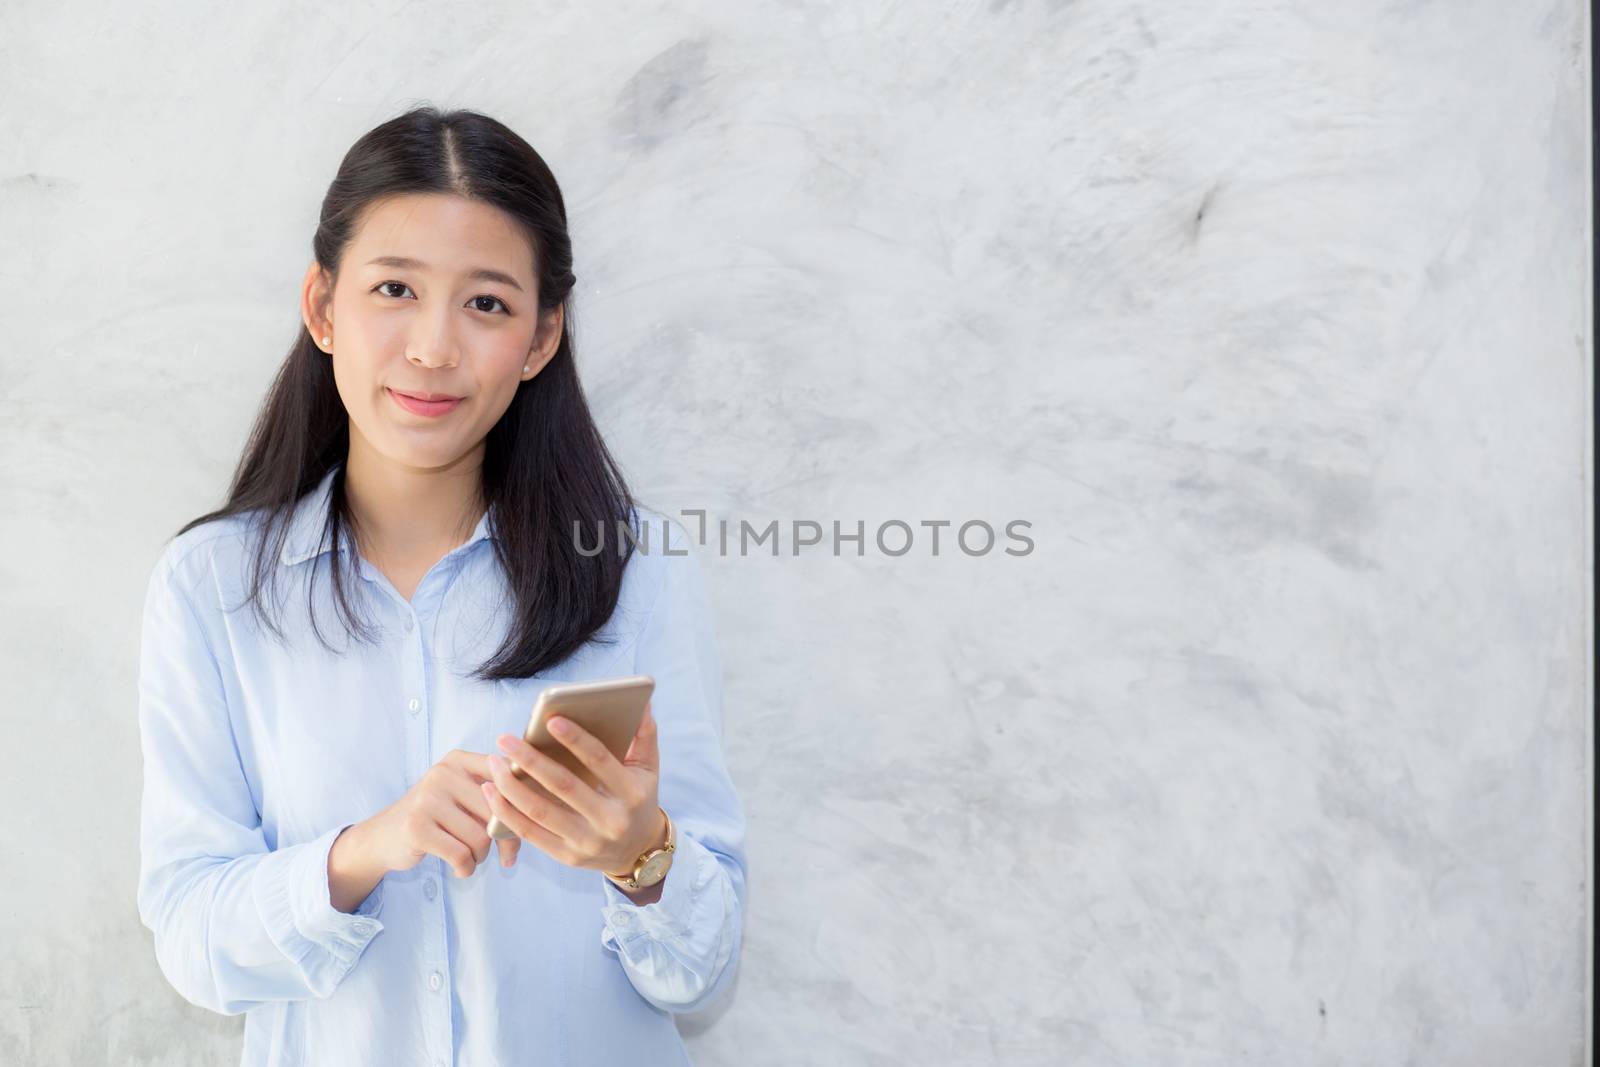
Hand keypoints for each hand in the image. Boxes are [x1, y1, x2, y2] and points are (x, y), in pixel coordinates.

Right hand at [360, 748, 515, 878]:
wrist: (383, 837)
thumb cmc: (436, 819)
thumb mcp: (463, 798)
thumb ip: (497, 799)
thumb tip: (535, 820)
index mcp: (460, 760)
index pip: (507, 776)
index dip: (521, 803)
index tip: (524, 823)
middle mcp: (444, 773)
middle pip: (497, 810)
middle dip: (504, 839)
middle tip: (502, 855)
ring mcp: (428, 798)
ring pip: (480, 837)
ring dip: (481, 856)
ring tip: (471, 857)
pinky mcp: (417, 827)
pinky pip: (461, 854)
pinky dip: (466, 868)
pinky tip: (460, 868)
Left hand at [482, 701, 661, 875]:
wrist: (638, 851)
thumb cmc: (638, 799)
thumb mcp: (648, 769)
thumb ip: (644, 734)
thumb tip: (641, 700)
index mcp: (631, 793)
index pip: (600, 761)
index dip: (575, 739)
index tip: (550, 720)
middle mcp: (610, 820)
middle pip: (563, 785)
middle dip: (530, 759)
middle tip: (505, 739)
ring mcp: (587, 842)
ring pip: (540, 811)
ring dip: (511, 785)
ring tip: (494, 762)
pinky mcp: (567, 856)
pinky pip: (529, 833)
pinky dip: (506, 811)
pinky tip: (492, 790)